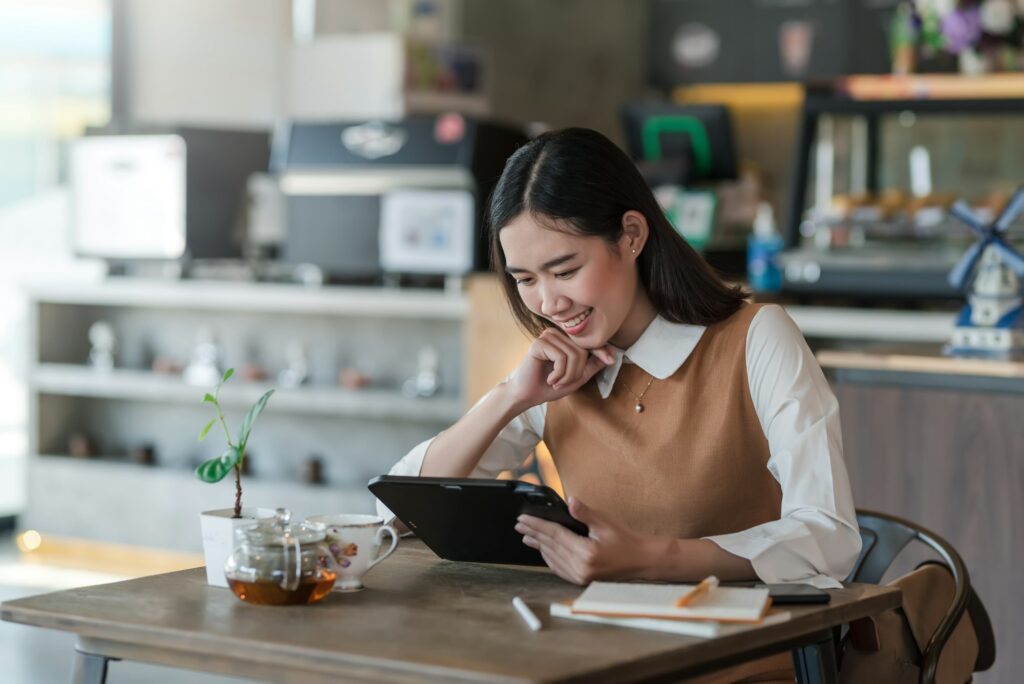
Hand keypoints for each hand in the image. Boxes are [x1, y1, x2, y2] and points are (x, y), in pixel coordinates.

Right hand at [506, 328, 614, 408]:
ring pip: (573, 354)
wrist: (527, 395)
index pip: (587, 341)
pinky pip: (561, 357)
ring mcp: (546, 336)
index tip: (611, 359)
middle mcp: (556, 334)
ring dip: (567, 375)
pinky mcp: (539, 343)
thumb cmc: (549, 386)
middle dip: (576, 372)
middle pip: (582, 350)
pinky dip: (559, 373)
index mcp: (564, 339)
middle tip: (563, 383)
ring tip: (556, 381)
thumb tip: (613, 353)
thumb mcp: (576, 377)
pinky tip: (549, 378)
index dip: (600, 350)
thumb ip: (592, 365)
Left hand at [515, 497, 653, 584]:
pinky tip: (542, 550)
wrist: (640, 562)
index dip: (537, 525)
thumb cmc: (625, 541)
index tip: (523, 519)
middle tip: (519, 525)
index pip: (554, 535)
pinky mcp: (581, 580)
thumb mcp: (605, 523)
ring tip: (526, 536)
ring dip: (538, 546)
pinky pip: (559, 568)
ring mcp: (580, 576)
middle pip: (550, 546)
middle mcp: (581, 567)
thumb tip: (570, 501)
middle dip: (533, 534)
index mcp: (586, 552)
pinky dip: (548, 558)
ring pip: (552, 558)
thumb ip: (585, 513)